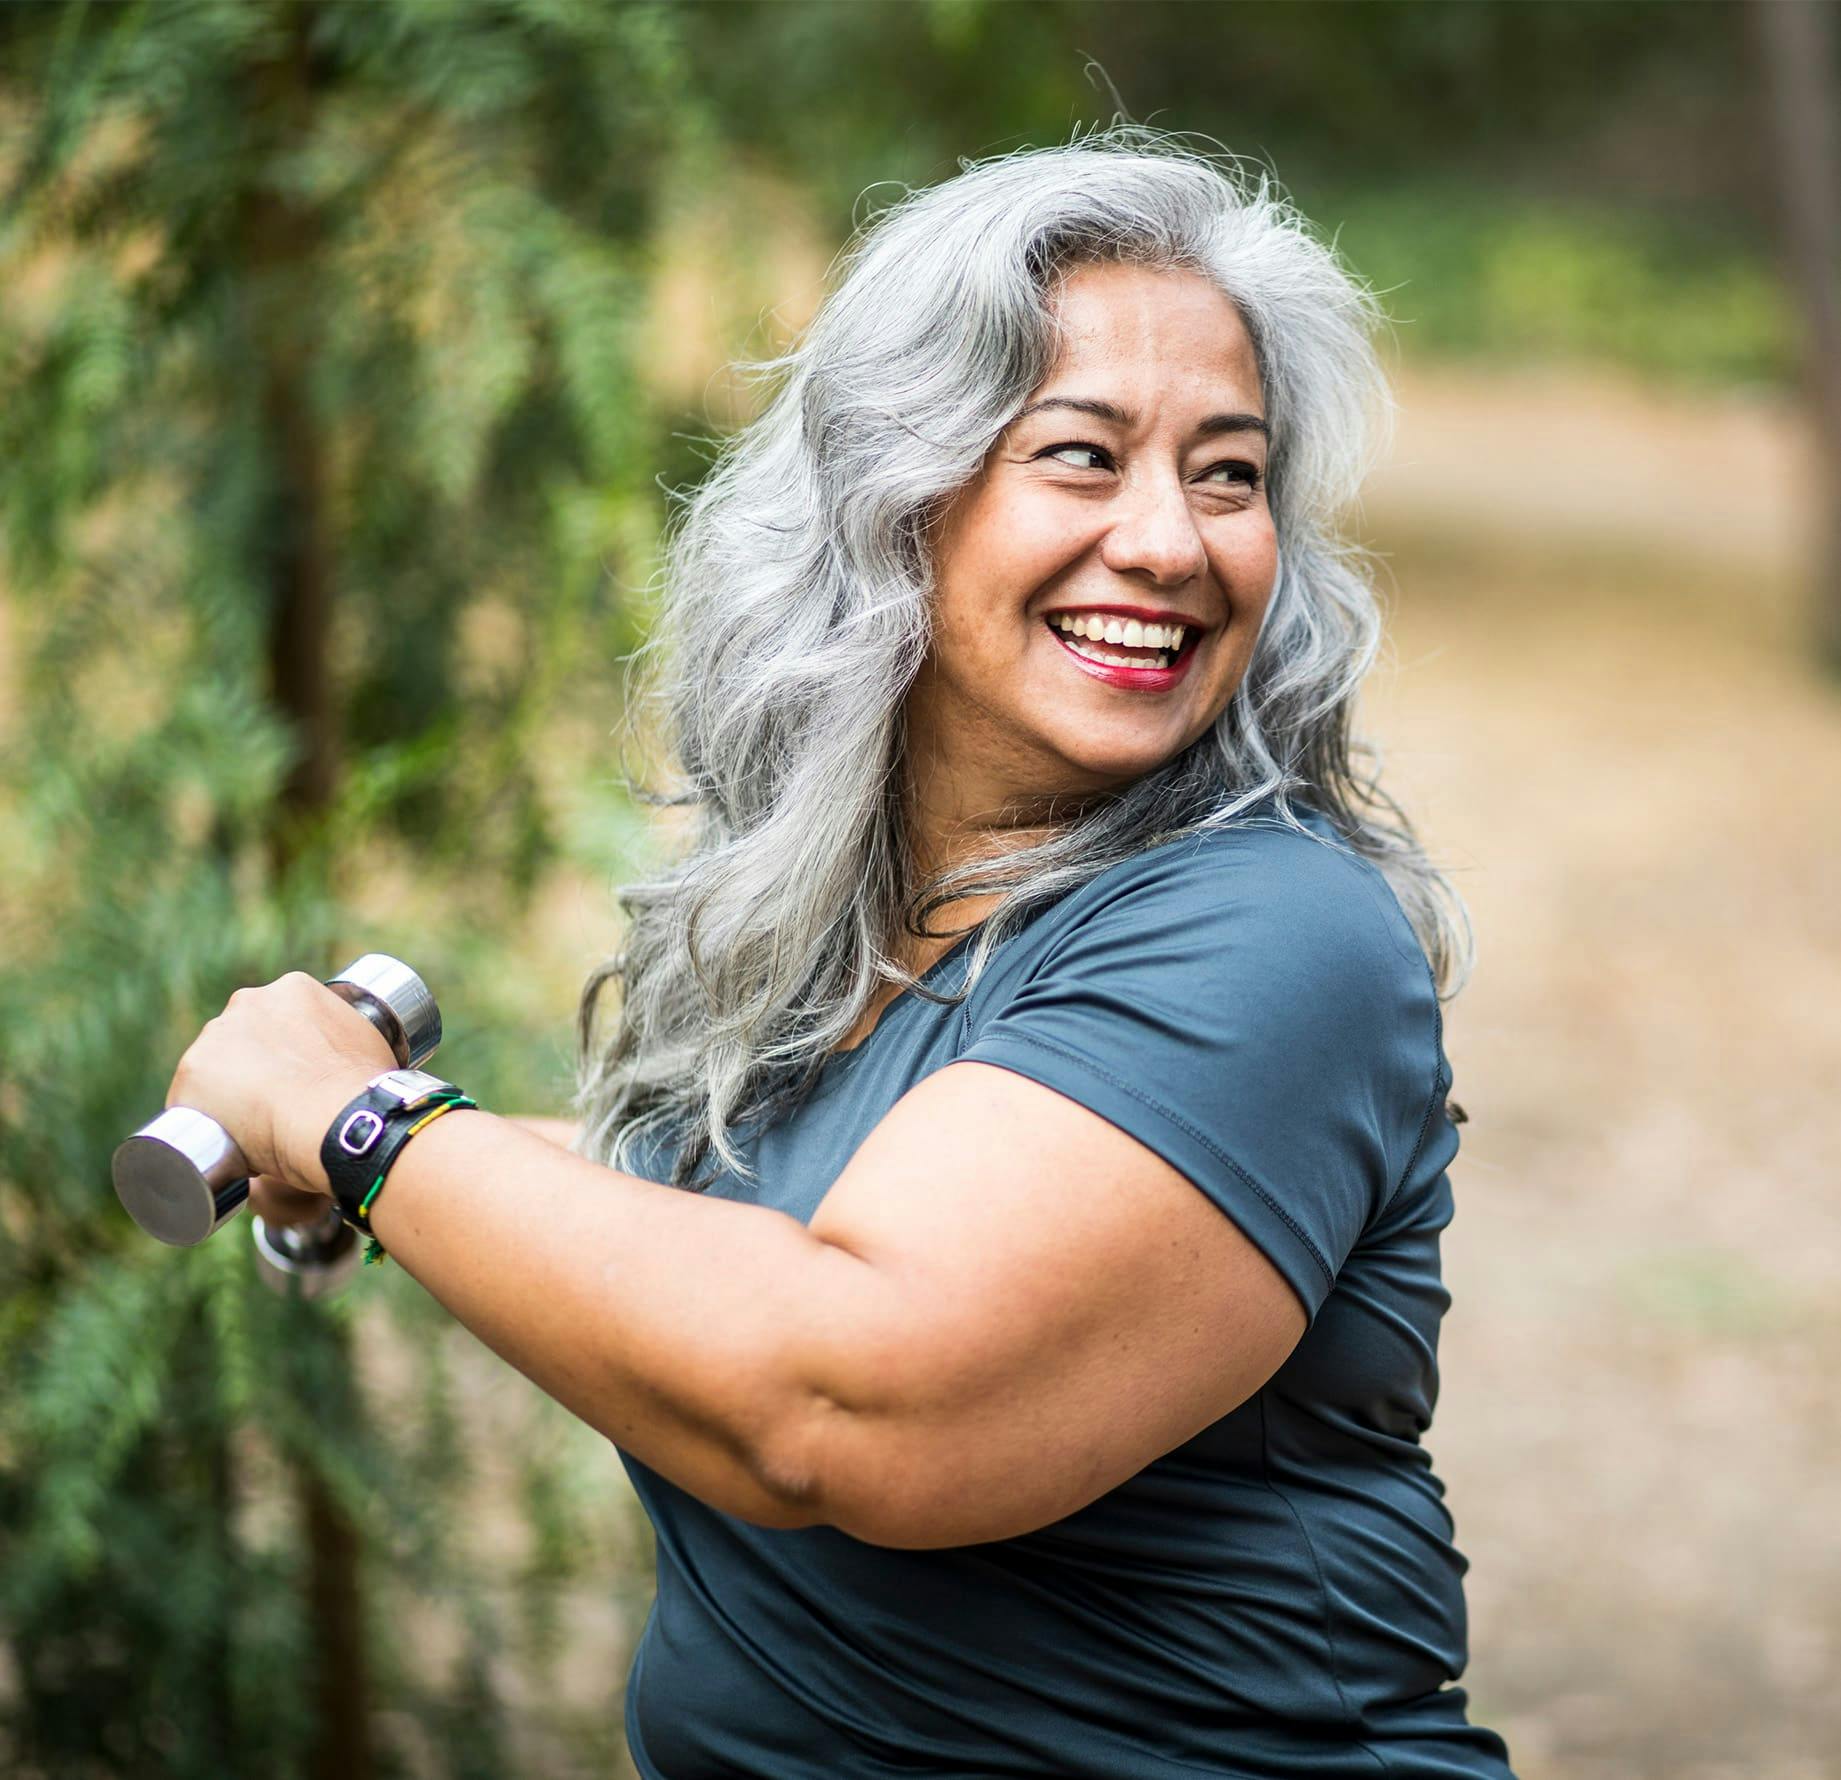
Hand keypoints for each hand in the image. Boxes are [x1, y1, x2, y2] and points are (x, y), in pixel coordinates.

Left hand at [165, 972, 396, 1195]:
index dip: (283, 1051)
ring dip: (222, 1092)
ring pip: (210, 1067)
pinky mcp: (192, 1073)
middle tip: (275, 1106)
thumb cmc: (365, 1092)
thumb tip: (361, 1062)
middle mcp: (249, 1001)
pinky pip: (187, 1101)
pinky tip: (218, 1139)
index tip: (293, 1078)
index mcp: (295, 989)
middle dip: (250, 1068)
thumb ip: (353, 1042)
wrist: (339, 1121)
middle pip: (239, 1037)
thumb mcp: (369, 1047)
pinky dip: (200, 1120)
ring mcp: (216, 1036)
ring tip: (250, 1129)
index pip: (276, 1019)